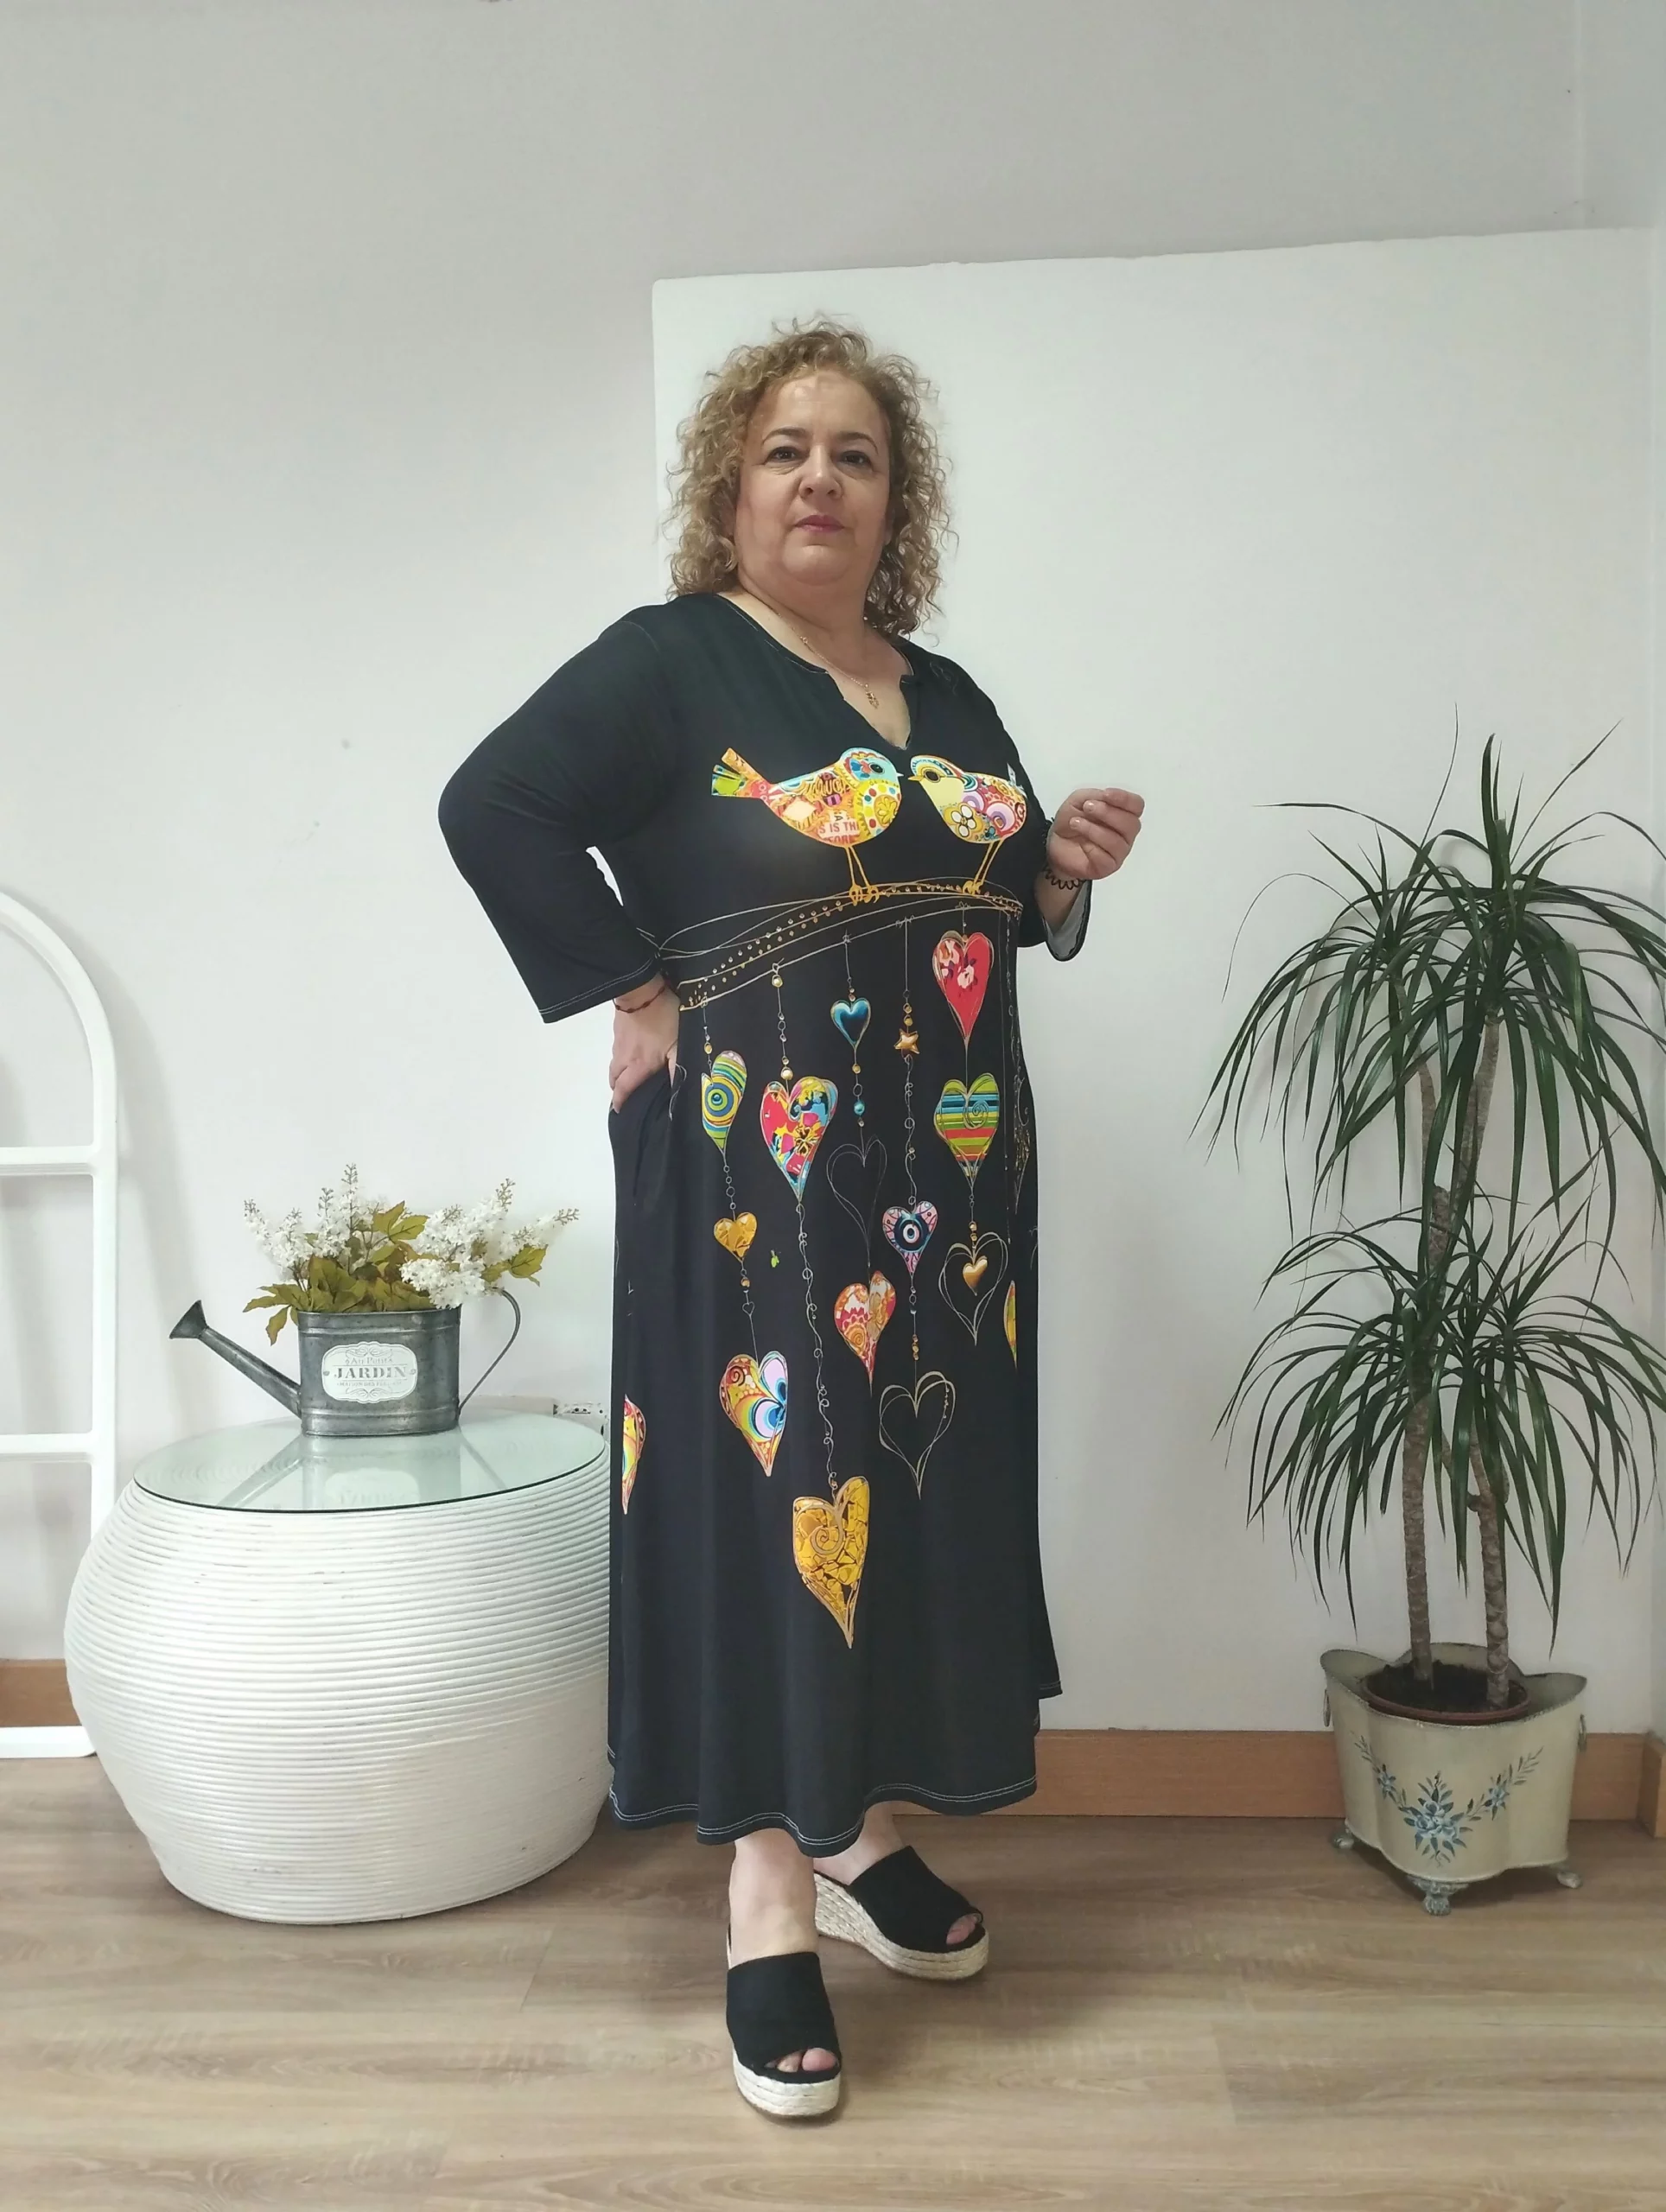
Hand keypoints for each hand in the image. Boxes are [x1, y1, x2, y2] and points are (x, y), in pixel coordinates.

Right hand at [609, 980, 680, 1111]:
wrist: (642, 989)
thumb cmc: (663, 1019)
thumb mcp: (677, 1045)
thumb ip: (677, 1068)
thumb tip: (677, 1093)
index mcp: (639, 1064)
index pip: (624, 1089)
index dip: (620, 1102)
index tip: (619, 1110)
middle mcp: (624, 1056)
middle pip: (614, 1078)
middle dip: (617, 1088)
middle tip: (623, 1094)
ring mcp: (619, 1041)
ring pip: (614, 1063)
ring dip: (618, 1072)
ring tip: (627, 1075)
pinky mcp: (618, 1028)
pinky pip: (616, 1048)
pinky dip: (620, 1055)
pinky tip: (630, 1051)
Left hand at [1046, 786, 1143, 882]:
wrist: (1055, 842)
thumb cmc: (1072, 820)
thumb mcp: (1079, 799)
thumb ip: (1095, 795)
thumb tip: (1106, 798)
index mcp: (1124, 814)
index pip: (1136, 806)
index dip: (1124, 799)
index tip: (1105, 794)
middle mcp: (1126, 834)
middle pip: (1131, 824)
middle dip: (1107, 813)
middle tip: (1087, 807)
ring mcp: (1118, 852)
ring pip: (1116, 842)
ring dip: (1093, 829)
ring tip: (1075, 823)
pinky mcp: (1107, 867)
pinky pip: (1105, 859)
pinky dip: (1091, 848)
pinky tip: (1082, 844)